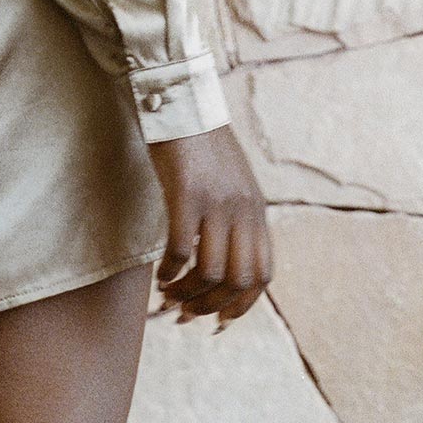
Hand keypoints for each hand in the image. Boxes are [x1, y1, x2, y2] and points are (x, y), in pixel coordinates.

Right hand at [146, 123, 270, 331]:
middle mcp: (242, 210)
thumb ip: (237, 214)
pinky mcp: (186, 194)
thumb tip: (227, 253)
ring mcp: (216, 203)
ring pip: (211, 271)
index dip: (242, 305)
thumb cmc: (201, 141)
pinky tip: (159, 275)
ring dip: (188, 294)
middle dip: (212, 306)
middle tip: (186, 312)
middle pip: (239, 281)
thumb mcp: (232, 180)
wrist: (182, 102)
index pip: (263, 275)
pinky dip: (170, 272)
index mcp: (256, 210)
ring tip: (168, 296)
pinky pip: (182, 250)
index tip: (219, 321)